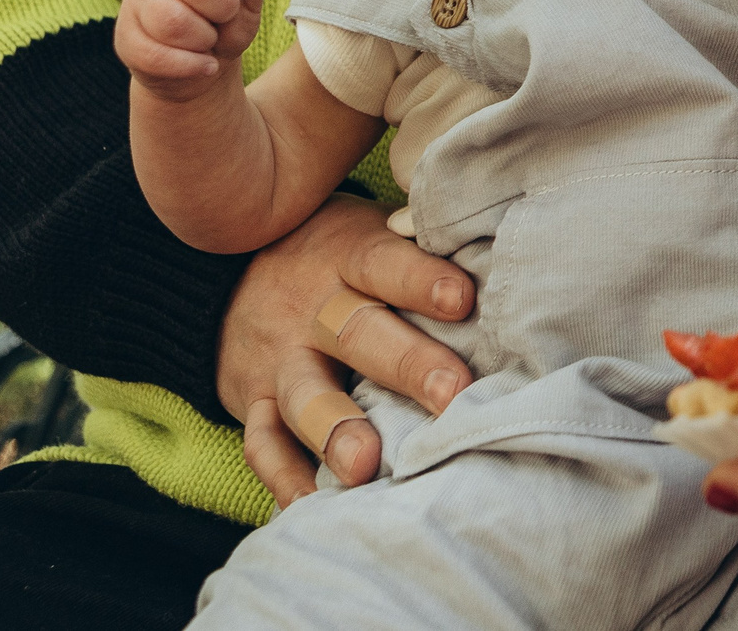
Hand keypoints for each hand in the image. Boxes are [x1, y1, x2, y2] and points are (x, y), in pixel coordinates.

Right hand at [115, 0, 291, 101]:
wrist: (197, 70)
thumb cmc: (225, 26)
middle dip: (225, 9)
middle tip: (224, 18)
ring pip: (174, 21)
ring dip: (204, 40)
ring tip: (208, 41)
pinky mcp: (126, 36)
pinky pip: (157, 54)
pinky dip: (191, 66)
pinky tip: (204, 65)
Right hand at [216, 193, 476, 505]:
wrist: (230, 273)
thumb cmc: (335, 256)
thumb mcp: (369, 232)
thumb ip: (422, 250)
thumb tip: (507, 261)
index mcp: (348, 257)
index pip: (383, 263)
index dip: (421, 279)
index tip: (463, 298)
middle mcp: (312, 308)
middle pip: (356, 332)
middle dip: (406, 364)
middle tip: (451, 393)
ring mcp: (279, 358)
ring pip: (305, 393)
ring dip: (335, 430)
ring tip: (364, 464)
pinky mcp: (251, 400)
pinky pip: (261, 441)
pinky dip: (283, 476)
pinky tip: (310, 504)